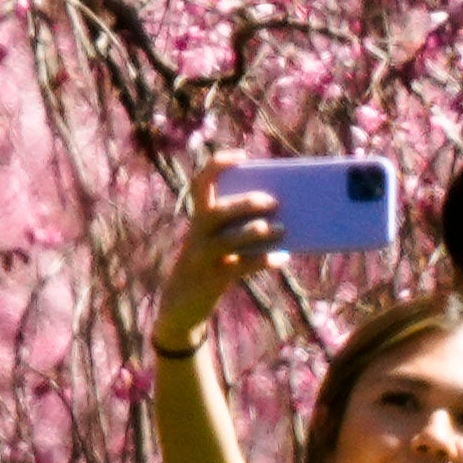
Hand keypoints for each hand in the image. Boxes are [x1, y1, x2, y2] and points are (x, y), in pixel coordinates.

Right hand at [154, 177, 287, 354]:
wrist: (179, 306)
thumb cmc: (206, 266)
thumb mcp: (213, 243)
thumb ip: (235, 227)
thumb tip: (275, 215)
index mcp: (197, 219)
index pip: (200, 183)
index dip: (218, 165)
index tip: (242, 155)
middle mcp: (196, 235)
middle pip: (218, 211)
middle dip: (246, 204)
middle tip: (274, 202)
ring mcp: (202, 257)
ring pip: (230, 240)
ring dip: (258, 232)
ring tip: (283, 228)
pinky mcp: (213, 279)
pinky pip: (241, 267)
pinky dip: (264, 261)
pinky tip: (282, 258)